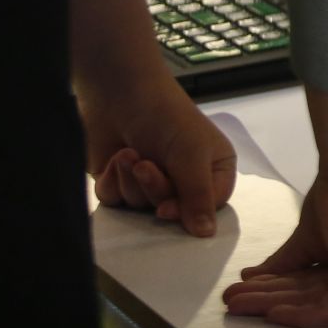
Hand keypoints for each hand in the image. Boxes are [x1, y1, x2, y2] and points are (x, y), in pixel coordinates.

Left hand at [83, 75, 236, 237]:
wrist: (118, 93)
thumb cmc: (167, 117)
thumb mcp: (191, 154)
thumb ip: (198, 195)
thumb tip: (207, 235)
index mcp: (213, 167)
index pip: (210, 207)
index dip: (186, 212)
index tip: (165, 209)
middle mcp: (184, 177)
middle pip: (172, 210)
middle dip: (153, 189)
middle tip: (145, 165)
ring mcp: (150, 181)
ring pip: (140, 207)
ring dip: (131, 182)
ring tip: (129, 153)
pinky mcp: (120, 182)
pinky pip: (116, 202)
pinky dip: (114, 182)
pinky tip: (116, 157)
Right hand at [223, 178, 327, 327]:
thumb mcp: (309, 240)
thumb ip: (286, 264)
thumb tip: (255, 277)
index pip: (319, 290)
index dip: (281, 293)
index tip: (250, 291)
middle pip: (313, 299)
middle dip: (269, 299)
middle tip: (234, 299)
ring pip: (313, 305)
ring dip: (270, 304)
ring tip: (235, 301)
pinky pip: (326, 312)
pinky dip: (295, 314)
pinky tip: (270, 312)